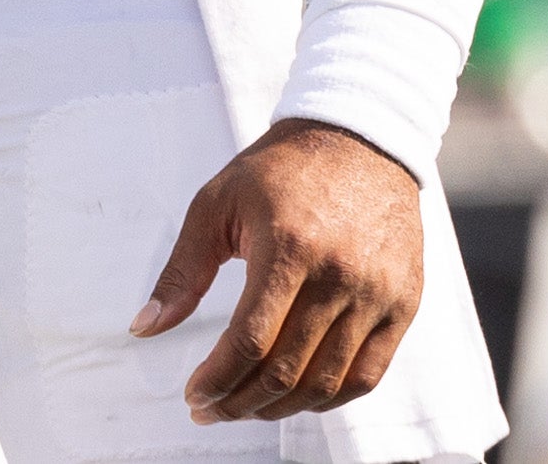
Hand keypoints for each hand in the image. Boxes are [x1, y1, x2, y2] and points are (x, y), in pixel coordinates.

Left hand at [130, 118, 422, 423]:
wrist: (360, 138)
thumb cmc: (278, 171)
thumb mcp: (217, 204)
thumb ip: (183, 271)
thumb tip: (144, 328)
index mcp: (288, 246)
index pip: (250, 340)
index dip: (217, 379)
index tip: (193, 395)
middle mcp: (339, 275)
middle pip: (287, 370)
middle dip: (240, 402)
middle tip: (210, 409)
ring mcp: (377, 293)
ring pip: (326, 383)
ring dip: (280, 409)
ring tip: (246, 406)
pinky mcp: (404, 303)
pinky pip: (367, 376)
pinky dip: (328, 399)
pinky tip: (295, 397)